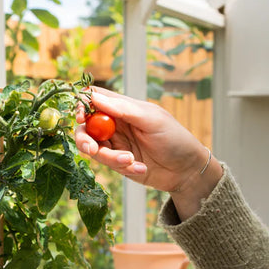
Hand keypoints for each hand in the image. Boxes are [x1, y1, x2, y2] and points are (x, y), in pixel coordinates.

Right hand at [76, 86, 213, 193]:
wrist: (187, 171)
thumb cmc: (174, 139)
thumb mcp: (151, 120)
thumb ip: (123, 109)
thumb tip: (94, 97)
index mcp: (123, 108)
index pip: (94, 100)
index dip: (82, 106)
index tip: (81, 118)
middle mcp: (116, 125)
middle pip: (86, 128)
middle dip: (85, 140)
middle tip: (92, 150)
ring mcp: (116, 144)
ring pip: (94, 149)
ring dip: (110, 157)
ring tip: (130, 161)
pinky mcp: (118, 163)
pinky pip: (108, 165)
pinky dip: (123, 167)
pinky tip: (141, 168)